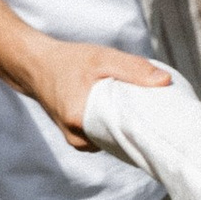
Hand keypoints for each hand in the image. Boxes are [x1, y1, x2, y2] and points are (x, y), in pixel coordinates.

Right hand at [28, 40, 172, 148]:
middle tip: (159, 117)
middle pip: (118, 141)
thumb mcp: (101, 58)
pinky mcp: (77, 137)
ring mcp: (75, 140)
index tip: (165, 123)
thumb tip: (165, 81)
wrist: (35, 66)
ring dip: (126, 129)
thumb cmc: (67, 60)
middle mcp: (76, 136)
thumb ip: (133, 69)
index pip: (122, 134)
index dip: (145, 129)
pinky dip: (114, 128)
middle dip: (138, 130)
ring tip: (144, 116)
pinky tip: (125, 117)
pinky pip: (103, 138)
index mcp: (79, 118)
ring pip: (111, 141)